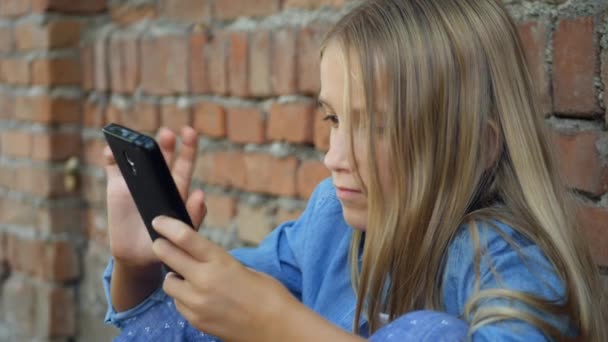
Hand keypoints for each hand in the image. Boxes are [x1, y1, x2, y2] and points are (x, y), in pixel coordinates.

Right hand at [104, 127, 206, 268]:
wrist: (139, 258)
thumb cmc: (166, 243)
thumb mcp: (183, 232)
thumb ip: (193, 216)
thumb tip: (200, 194)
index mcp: (176, 189)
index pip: (184, 165)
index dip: (188, 148)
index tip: (190, 132)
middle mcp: (157, 181)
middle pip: (162, 157)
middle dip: (165, 143)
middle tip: (167, 134)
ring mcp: (136, 182)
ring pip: (137, 157)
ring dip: (136, 145)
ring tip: (135, 139)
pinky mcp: (116, 188)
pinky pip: (113, 168)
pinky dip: (111, 157)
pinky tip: (111, 152)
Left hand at [151, 216, 299, 341]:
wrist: (277, 328)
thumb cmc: (269, 295)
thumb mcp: (244, 269)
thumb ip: (219, 262)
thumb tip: (202, 258)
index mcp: (221, 262)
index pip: (185, 238)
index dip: (168, 226)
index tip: (159, 221)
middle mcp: (204, 281)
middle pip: (168, 257)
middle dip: (161, 247)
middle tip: (159, 243)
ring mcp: (197, 303)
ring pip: (169, 284)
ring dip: (174, 276)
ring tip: (186, 276)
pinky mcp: (196, 320)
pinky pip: (179, 304)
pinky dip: (183, 297)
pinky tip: (197, 296)